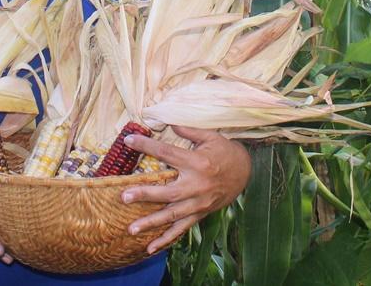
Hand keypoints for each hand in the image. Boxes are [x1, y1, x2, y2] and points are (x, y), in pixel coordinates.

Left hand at [119, 125, 251, 253]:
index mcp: (197, 162)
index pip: (167, 154)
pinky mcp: (201, 213)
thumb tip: (167, 122)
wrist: (246, 171)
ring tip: (131, 228)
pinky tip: (150, 248)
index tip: (128, 142)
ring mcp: (199, 202)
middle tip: (124, 197)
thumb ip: (188, 130)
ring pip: (173, 215)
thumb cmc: (224, 151)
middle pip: (168, 192)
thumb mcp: (209, 136)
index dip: (146, 147)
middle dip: (145, 195)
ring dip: (151, 222)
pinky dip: (166, 239)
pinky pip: (182, 228)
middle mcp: (197, 185)